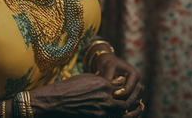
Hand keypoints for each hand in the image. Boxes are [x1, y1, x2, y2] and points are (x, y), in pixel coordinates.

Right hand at [29, 70, 143, 116]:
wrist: (57, 101)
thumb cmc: (71, 87)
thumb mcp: (89, 78)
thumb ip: (105, 81)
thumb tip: (118, 81)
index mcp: (103, 84)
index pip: (123, 87)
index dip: (128, 89)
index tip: (130, 89)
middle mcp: (105, 97)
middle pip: (126, 101)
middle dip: (131, 101)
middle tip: (134, 102)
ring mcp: (102, 110)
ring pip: (121, 111)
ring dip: (126, 110)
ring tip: (128, 108)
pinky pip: (112, 117)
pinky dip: (116, 115)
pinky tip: (115, 112)